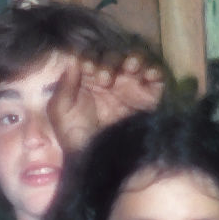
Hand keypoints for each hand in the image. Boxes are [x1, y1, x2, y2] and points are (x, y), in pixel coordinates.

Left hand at [46, 52, 163, 156]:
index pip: (91, 58)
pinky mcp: (150, 98)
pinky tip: (149, 74)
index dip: (90, 57)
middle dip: (109, 61)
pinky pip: (157, 77)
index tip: (87, 68)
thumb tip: (72, 59)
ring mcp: (131, 88)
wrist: (103, 162)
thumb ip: (63, 86)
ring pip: (136, 61)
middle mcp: (110, 83)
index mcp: (87, 84)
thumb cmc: (79, 139)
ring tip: (131, 67)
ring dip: (133, 58)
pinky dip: (155, 70)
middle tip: (105, 78)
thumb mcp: (61, 114)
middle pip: (113, 56)